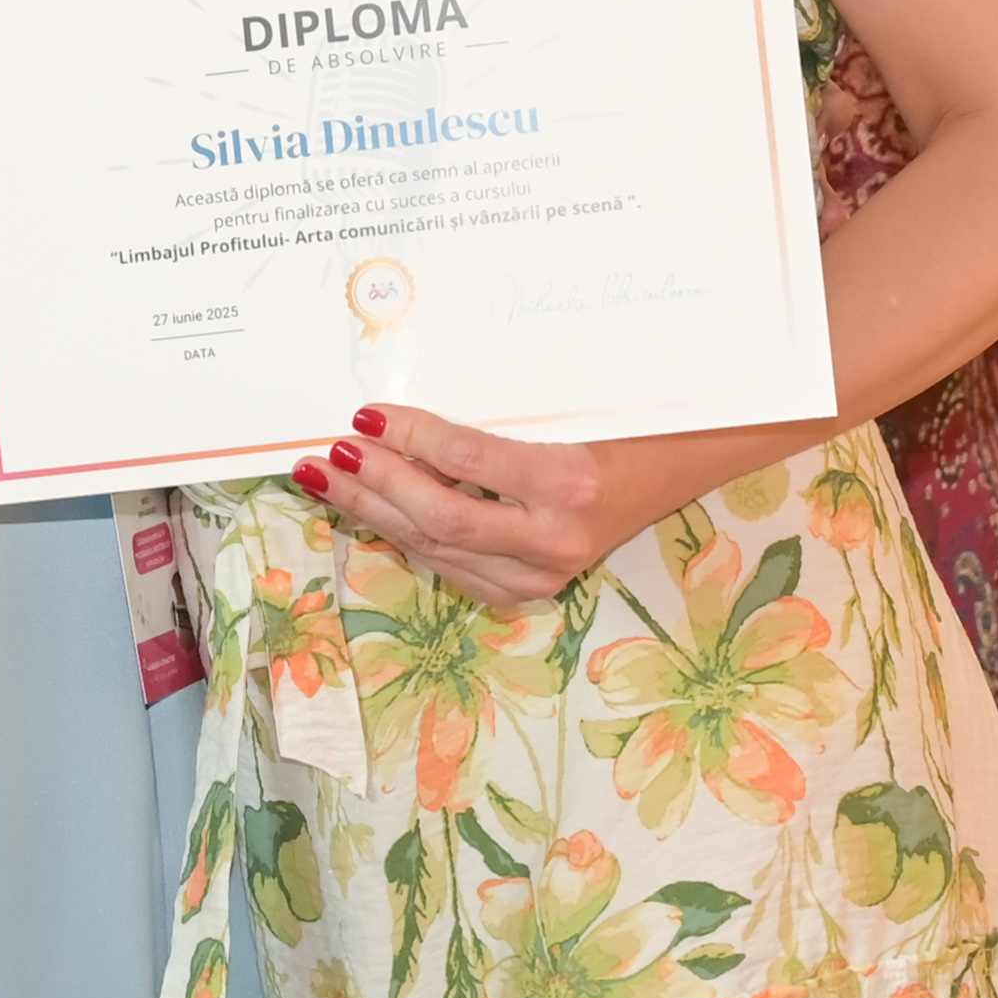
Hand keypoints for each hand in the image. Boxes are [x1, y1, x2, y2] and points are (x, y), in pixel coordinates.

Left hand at [292, 403, 664, 610]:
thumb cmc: (617, 424)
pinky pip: (448, 562)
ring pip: (435, 547)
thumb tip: (393, 414)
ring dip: (374, 512)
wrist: (672, 471)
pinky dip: (404, 532)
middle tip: (325, 454)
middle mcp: (554, 540)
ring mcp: (540, 574)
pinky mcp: (525, 590)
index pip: (466, 460)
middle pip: (440, 516)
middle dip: (373, 485)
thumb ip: (484, 418)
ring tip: (327, 481)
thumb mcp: (562, 407)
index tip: (365, 415)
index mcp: (570, 483)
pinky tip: (369, 508)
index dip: (409, 438)